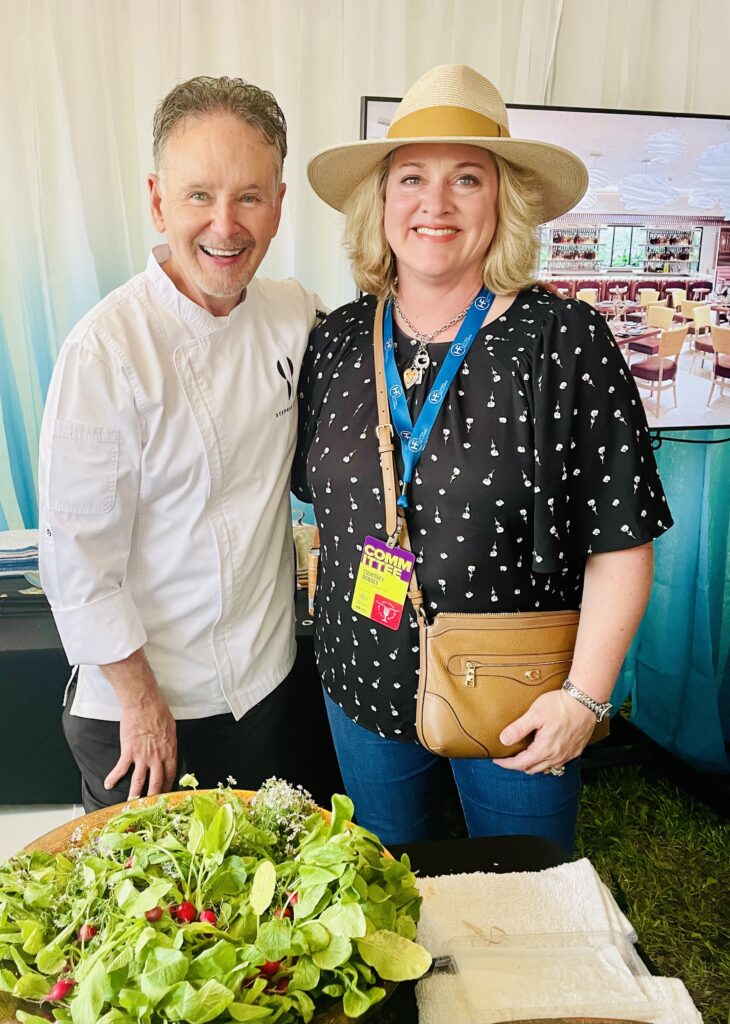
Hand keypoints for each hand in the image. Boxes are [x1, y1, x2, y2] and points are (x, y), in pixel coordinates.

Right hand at [100, 648, 177, 798]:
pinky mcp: (129, 751)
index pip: (171, 775)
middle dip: (153, 797)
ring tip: (130, 805)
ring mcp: (143, 756)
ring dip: (135, 795)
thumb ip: (170, 744)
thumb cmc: (159, 712)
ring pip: (139, 781)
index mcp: (170, 752)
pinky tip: (108, 784)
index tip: (165, 795)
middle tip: (149, 808)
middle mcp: (157, 758)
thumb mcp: (171, 729)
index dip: (168, 787)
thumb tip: (169, 751)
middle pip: (156, 783)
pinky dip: (113, 778)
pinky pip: (121, 769)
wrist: (144, 703)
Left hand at [492, 689, 595, 773]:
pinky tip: (543, 752)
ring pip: (545, 768)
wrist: (585, 701)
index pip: (520, 764)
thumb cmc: (560, 705)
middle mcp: (556, 757)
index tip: (497, 760)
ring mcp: (567, 755)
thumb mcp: (535, 714)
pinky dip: (546, 761)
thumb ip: (518, 729)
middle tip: (508, 757)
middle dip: (517, 765)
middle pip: (532, 769)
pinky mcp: (575, 751)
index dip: (506, 764)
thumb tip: (504, 740)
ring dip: (532, 765)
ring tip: (524, 756)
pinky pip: (558, 763)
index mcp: (544, 749)